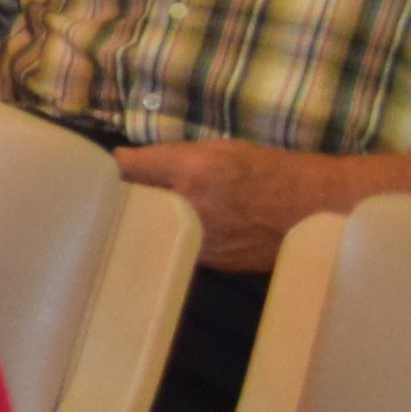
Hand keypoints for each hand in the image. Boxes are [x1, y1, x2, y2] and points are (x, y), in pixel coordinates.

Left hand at [118, 138, 410, 274]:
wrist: (321, 207)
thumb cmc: (271, 169)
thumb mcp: (221, 149)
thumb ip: (169, 157)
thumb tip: (120, 162)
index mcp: (195, 169)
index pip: (128, 170)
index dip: (105, 173)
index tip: (89, 174)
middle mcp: (195, 205)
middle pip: (130, 208)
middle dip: (112, 206)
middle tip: (95, 202)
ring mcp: (203, 239)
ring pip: (149, 235)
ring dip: (135, 229)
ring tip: (122, 224)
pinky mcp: (212, 263)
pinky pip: (175, 251)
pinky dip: (164, 245)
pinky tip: (159, 240)